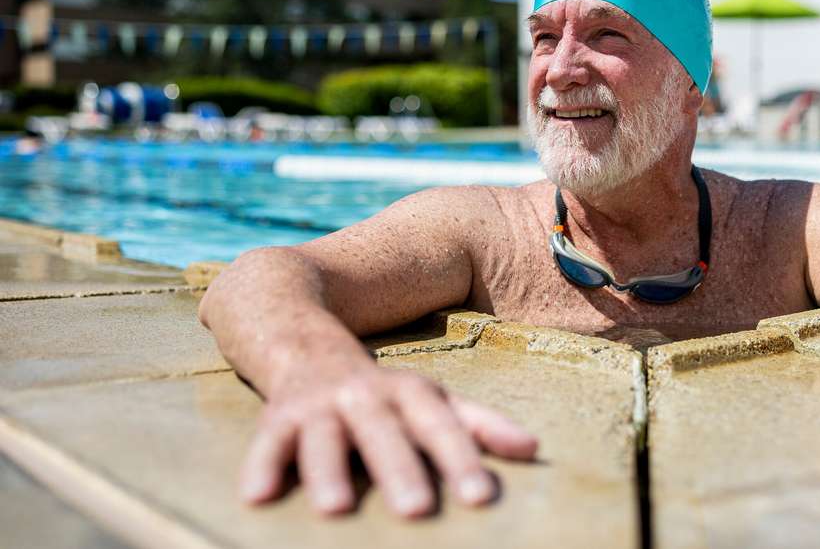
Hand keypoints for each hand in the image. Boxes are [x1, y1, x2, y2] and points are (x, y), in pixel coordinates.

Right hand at [240, 361, 538, 516]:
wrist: (303, 338)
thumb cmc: (381, 389)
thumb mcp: (431, 398)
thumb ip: (480, 424)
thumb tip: (534, 449)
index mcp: (409, 393)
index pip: (441, 427)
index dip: (462, 459)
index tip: (482, 498)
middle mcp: (366, 396)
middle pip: (385, 434)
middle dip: (400, 470)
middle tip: (418, 511)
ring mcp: (320, 406)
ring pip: (324, 438)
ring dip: (329, 471)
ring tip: (335, 509)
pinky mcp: (277, 418)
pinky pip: (267, 443)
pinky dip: (260, 467)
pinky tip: (257, 497)